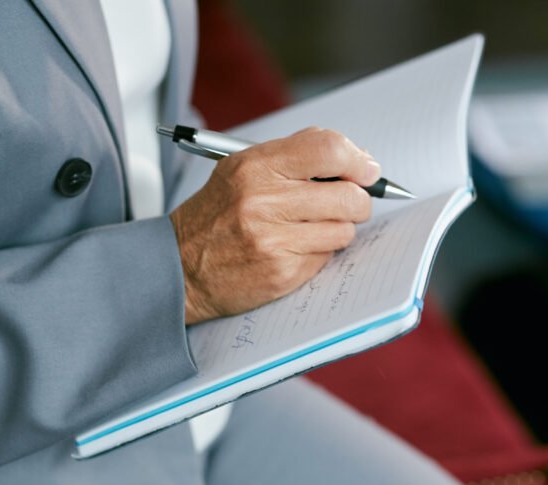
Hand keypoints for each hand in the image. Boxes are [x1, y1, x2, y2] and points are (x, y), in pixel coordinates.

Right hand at [170, 127, 380, 324]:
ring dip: (338, 229)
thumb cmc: (216, 216)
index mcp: (255, 166)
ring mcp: (273, 240)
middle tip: (351, 204)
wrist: (180, 267)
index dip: (358, 160)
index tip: (367, 170)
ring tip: (313, 228)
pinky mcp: (281, 272)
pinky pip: (326, 257)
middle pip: (347, 195)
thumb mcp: (242, 170)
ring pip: (344, 230)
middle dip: (359, 201)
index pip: (328, 150)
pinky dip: (319, 252)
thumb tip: (356, 158)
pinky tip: (295, 249)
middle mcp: (263, 201)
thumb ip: (294, 156)